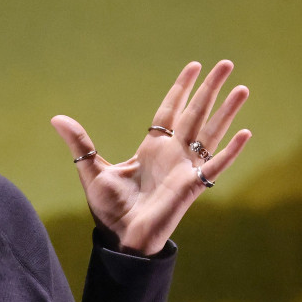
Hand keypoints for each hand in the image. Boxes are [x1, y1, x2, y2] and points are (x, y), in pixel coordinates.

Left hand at [52, 60, 251, 255]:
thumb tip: (56, 118)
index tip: (194, 67)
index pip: (171, 110)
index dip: (183, 88)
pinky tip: (246, 133)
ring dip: (227, 111)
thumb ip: (80, 143)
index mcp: (152, 148)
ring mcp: (185, 168)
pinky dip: (231, 151)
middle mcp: (172, 154)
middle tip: (226, 64)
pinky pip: (216, 165)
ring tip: (243, 88)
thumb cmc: (110, 209)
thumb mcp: (92, 170)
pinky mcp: (192, 186)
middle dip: (211, 89)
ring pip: (211, 133)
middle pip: (196, 113)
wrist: (121, 238)